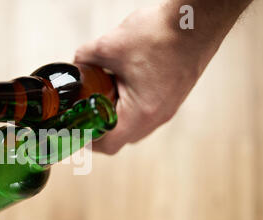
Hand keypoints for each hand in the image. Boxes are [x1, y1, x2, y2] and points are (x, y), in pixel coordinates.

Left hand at [74, 2, 247, 153]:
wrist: (196, 22)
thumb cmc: (161, 34)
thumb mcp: (110, 45)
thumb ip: (85, 58)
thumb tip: (76, 65)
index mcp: (140, 113)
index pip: (109, 145)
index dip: (88, 141)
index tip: (77, 129)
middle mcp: (156, 117)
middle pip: (121, 139)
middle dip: (99, 129)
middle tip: (84, 115)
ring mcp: (167, 110)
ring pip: (134, 127)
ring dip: (115, 118)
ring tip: (101, 98)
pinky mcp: (172, 99)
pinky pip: (146, 114)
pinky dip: (129, 107)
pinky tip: (120, 87)